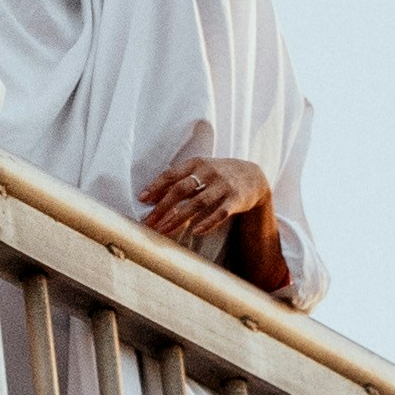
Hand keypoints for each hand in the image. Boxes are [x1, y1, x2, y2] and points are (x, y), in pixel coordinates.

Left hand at [140, 152, 268, 249]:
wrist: (252, 176)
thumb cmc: (217, 175)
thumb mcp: (200, 171)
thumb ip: (179, 182)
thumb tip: (150, 197)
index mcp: (197, 163)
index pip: (172, 174)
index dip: (156, 186)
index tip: (142, 199)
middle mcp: (210, 172)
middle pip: (182, 189)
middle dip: (163, 207)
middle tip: (149, 222)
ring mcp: (223, 186)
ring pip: (198, 202)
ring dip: (179, 218)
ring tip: (164, 231)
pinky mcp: (236, 200)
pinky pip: (220, 213)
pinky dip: (208, 222)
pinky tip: (196, 232)